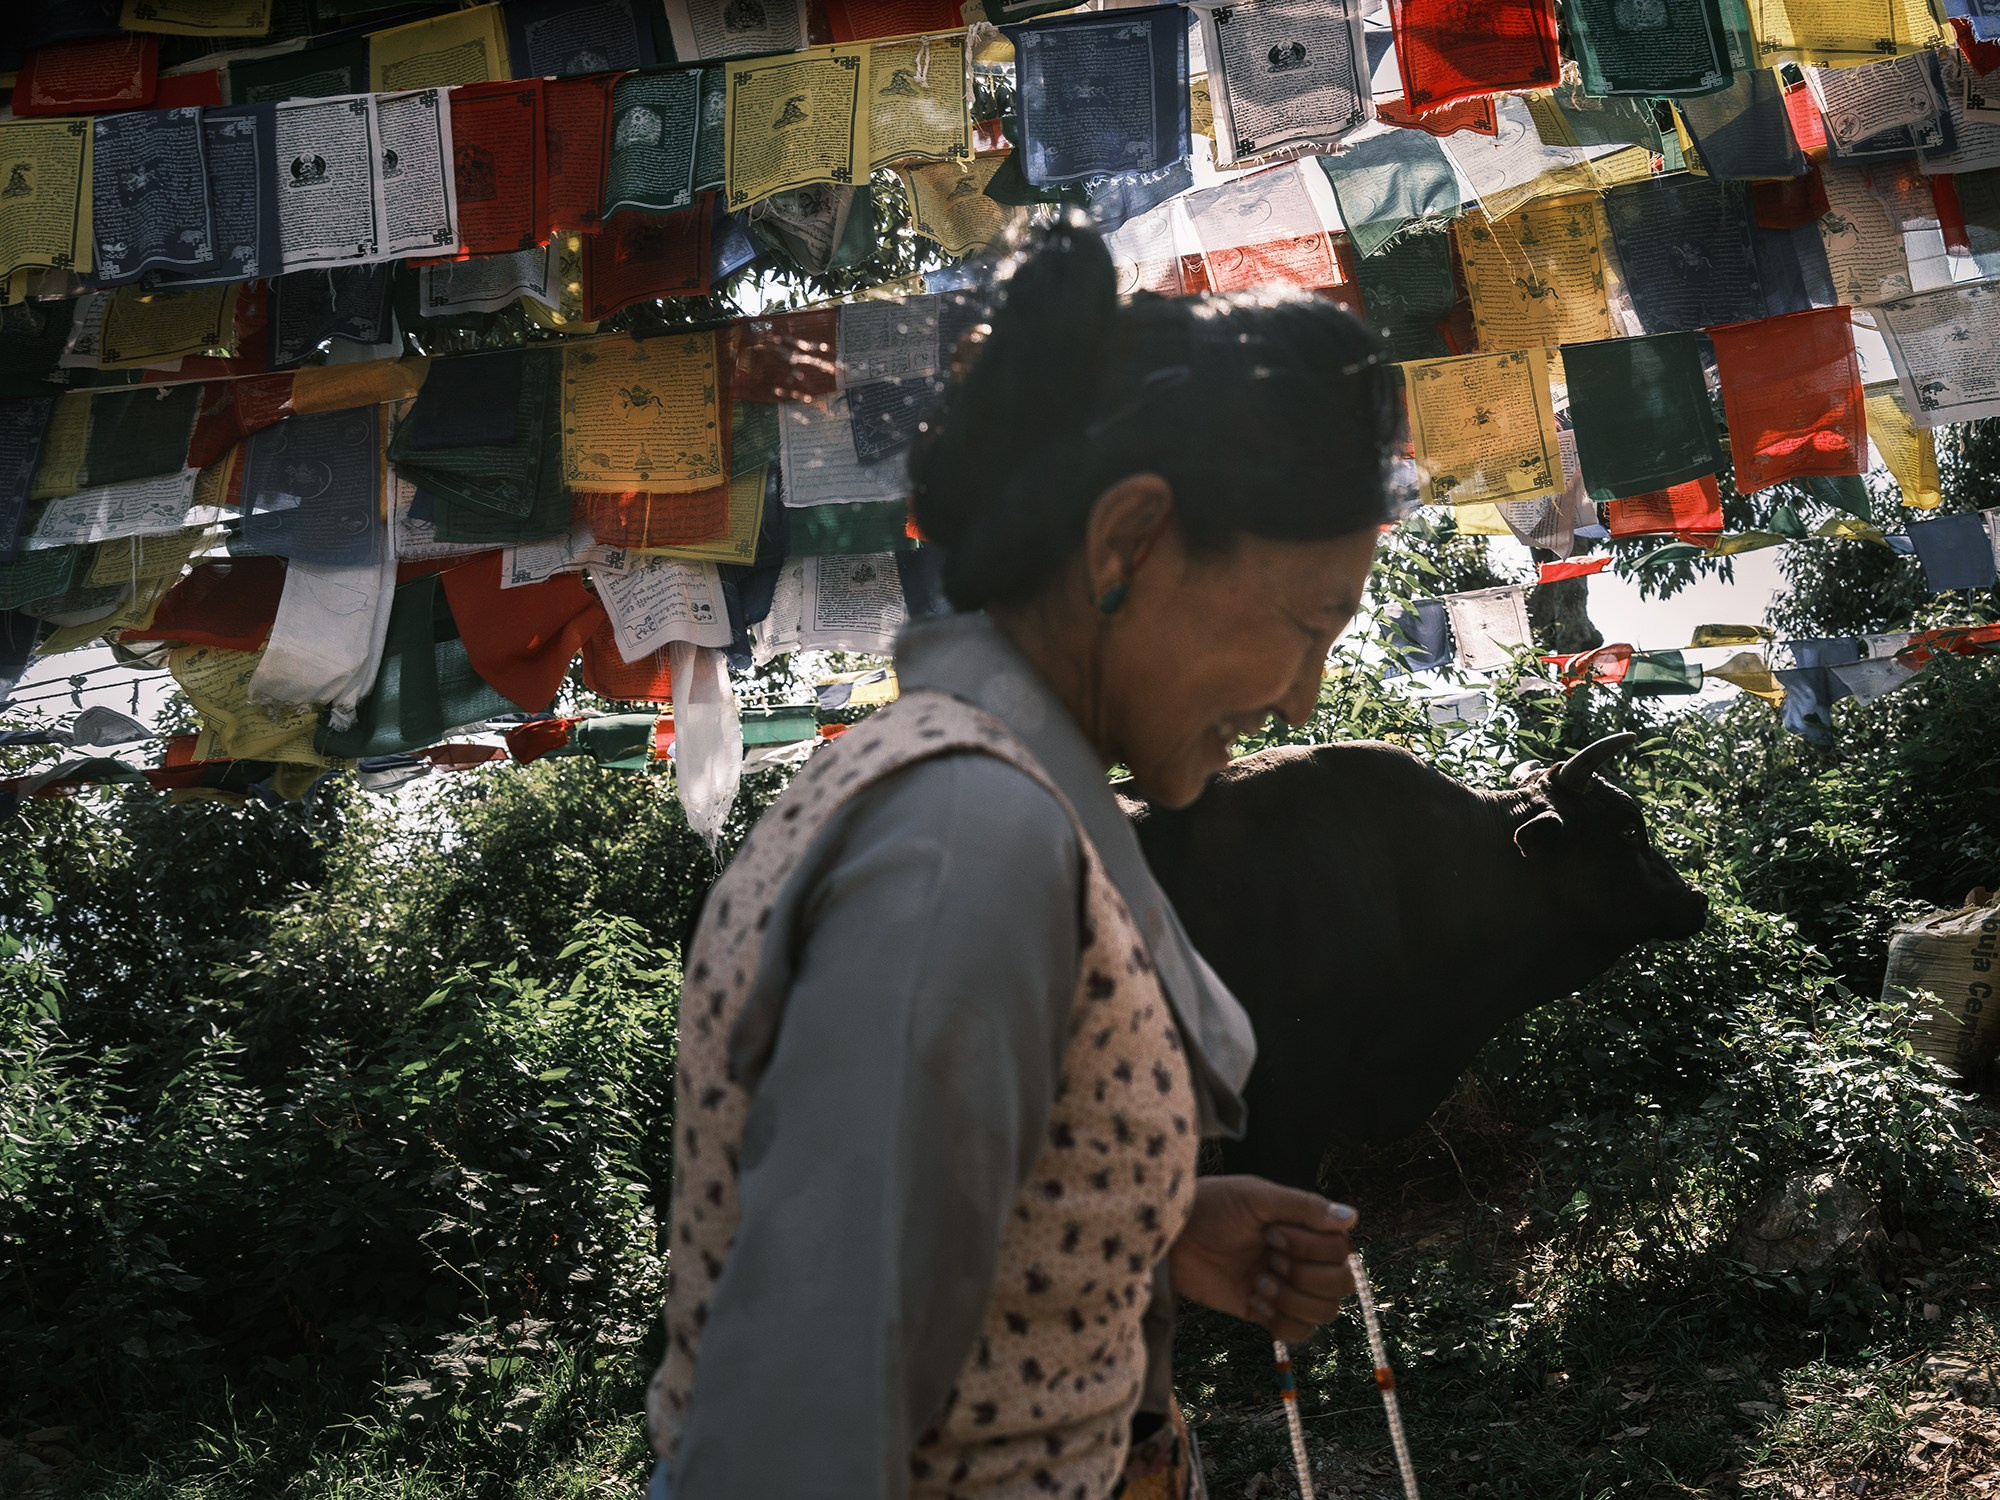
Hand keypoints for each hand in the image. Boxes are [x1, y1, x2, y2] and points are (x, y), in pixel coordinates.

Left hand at [1167, 1175, 1356, 1342]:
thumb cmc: (1211, 1207)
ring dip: (1293, 1299)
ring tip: (1258, 1282)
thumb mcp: (1257, 1197)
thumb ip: (1305, 1207)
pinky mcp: (1265, 1312)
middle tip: (1268, 1259)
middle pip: (1342, 1285)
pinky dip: (1282, 1322)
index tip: (1271, 1233)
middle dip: (1306, 1275)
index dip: (1311, 1248)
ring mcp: (1286, 1287)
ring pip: (1325, 1312)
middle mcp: (1302, 1258)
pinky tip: (1255, 1302)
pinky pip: (1299, 1333)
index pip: (1342, 1252)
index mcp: (1305, 1228)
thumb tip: (1353, 1217)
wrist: (1170, 1238)